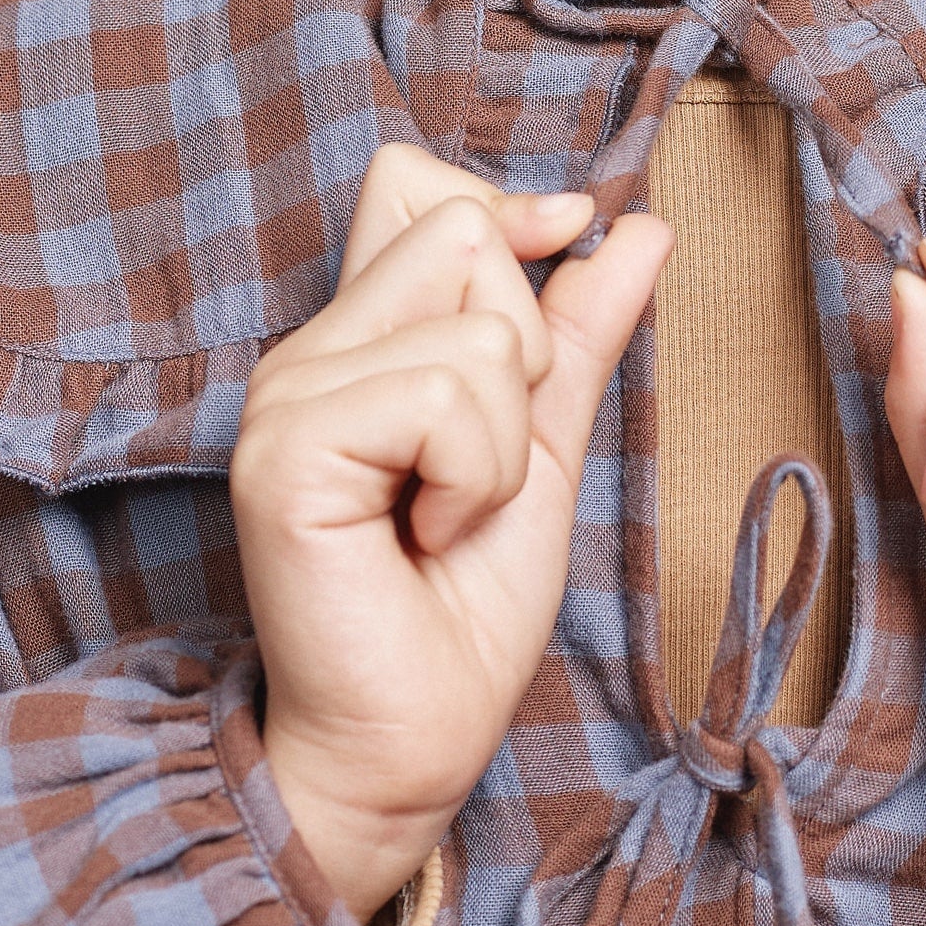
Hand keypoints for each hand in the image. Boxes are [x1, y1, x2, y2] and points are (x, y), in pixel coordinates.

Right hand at [230, 147, 670, 922]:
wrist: (414, 743)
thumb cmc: (464, 612)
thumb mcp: (544, 444)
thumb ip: (580, 332)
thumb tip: (639, 223)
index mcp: (359, 337)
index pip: (414, 182)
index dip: (503, 206)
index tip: (567, 237)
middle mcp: (310, 350)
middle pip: (465, 234)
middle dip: (523, 353)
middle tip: (472, 469)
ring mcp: (287, 396)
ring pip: (478, 326)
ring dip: (503, 442)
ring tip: (446, 517)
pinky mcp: (287, 451)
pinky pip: (444, 395)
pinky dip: (475, 477)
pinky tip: (424, 538)